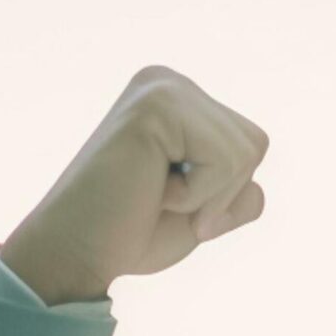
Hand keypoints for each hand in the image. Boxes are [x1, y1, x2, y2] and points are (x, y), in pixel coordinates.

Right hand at [0, 66, 269, 304]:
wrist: (77, 253)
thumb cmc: (133, 233)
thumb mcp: (207, 211)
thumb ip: (240, 186)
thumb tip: (258, 157)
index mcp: (179, 100)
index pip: (253, 144)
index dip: (226, 194)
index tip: (172, 201)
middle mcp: (168, 82)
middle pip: (256, 144)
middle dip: (222, 194)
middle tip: (162, 201)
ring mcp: (161, 88)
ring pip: (245, 153)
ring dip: (208, 197)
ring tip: (154, 194)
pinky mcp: (155, 105)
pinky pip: (224, 162)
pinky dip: (197, 196)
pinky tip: (150, 190)